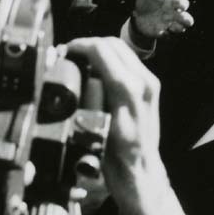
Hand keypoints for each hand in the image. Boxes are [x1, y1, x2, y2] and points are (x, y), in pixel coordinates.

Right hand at [61, 38, 170, 214]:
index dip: (78, 46)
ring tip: (80, 60)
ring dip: (98, 49)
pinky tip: (95, 69)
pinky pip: (127, 59)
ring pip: (120, 48)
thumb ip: (83, 96)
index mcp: (129, 91)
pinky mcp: (150, 85)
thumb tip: (67, 70)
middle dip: (87, 45)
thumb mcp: (91, 127)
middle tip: (69, 55)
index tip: (63, 52)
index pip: (102, 50)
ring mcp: (149, 83)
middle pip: (111, 43)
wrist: (139, 171)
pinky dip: (109, 58)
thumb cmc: (114, 156)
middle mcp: (143, 82)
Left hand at [132, 0, 193, 39]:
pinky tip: (159, 31)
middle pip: (188, 19)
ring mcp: (169, 24)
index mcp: (172, 2)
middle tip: (180, 19)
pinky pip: (168, 36)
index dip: (183, 5)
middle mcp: (173, 14)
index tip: (178, 6)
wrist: (136, 14)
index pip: (184, 4)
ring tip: (170, 26)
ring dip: (178, 28)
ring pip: (181, 29)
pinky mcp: (162, 32)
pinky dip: (165, 34)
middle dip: (187, 20)